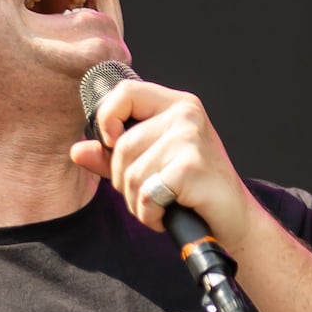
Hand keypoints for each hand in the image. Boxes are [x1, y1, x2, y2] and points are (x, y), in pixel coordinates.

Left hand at [69, 78, 258, 250]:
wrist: (234, 220)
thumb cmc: (193, 190)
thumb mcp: (150, 166)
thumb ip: (113, 156)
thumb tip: (77, 150)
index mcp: (175, 104)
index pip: (126, 91)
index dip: (107, 117)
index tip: (110, 143)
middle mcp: (185, 114)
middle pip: (122, 145)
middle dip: (124, 181)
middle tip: (150, 193)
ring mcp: (190, 138)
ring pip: (132, 174)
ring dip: (138, 203)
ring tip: (161, 205)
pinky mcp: (192, 166)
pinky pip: (147, 194)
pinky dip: (150, 214)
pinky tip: (168, 215)